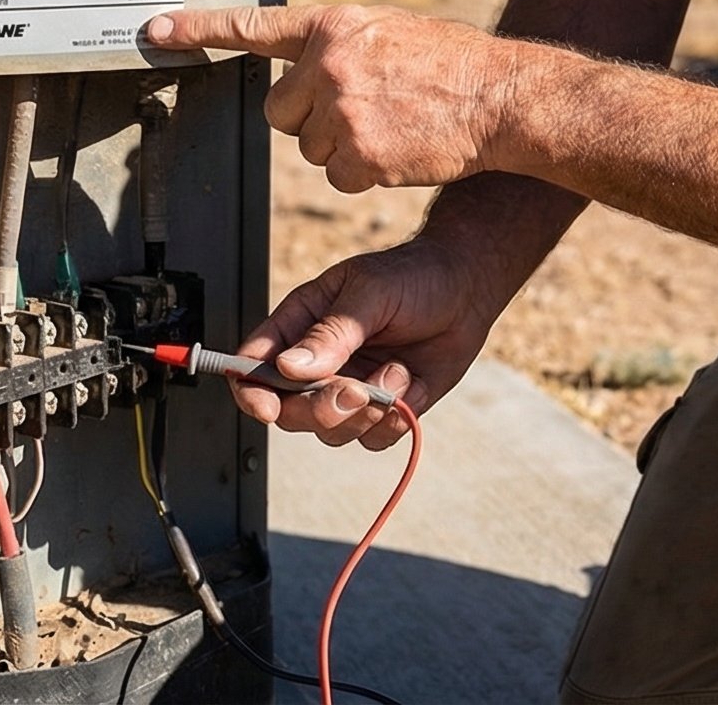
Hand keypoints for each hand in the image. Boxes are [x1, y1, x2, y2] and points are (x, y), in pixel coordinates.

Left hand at [147, 4, 528, 192]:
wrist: (502, 97)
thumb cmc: (452, 63)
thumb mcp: (390, 31)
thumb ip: (340, 46)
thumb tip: (307, 69)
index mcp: (334, 25)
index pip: (254, 27)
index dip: (198, 29)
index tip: (154, 29)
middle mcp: (330, 63)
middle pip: (281, 112)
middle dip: (311, 119)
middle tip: (363, 109)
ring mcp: (342, 110)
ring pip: (310, 148)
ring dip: (344, 147)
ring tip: (393, 125)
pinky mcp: (359, 154)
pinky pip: (338, 176)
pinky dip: (366, 173)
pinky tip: (400, 151)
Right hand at [230, 237, 504, 448]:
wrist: (467, 288)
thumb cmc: (414, 277)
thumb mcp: (370, 293)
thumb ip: (331, 333)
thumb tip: (287, 368)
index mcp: (299, 325)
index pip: (253, 365)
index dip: (251, 392)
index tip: (267, 407)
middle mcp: (319, 364)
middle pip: (289, 412)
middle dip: (321, 409)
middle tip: (355, 391)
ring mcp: (350, 388)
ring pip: (332, 432)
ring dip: (365, 414)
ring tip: (396, 372)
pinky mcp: (384, 409)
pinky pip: (374, 439)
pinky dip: (394, 421)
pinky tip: (411, 383)